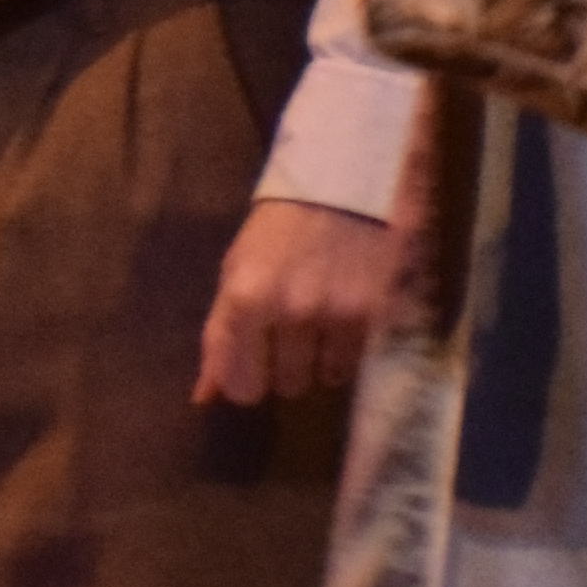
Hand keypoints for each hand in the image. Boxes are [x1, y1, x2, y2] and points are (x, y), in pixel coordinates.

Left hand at [195, 194, 395, 406]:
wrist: (341, 189)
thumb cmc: (275, 235)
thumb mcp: (234, 276)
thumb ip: (220, 338)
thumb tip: (205, 398)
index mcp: (246, 300)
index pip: (244, 386)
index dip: (248, 381)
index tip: (255, 365)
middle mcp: (294, 311)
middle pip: (289, 385)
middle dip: (287, 366)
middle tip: (292, 330)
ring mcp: (341, 312)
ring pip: (329, 377)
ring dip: (324, 358)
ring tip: (323, 317)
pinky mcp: (381, 311)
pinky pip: (362, 360)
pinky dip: (354, 346)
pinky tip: (348, 314)